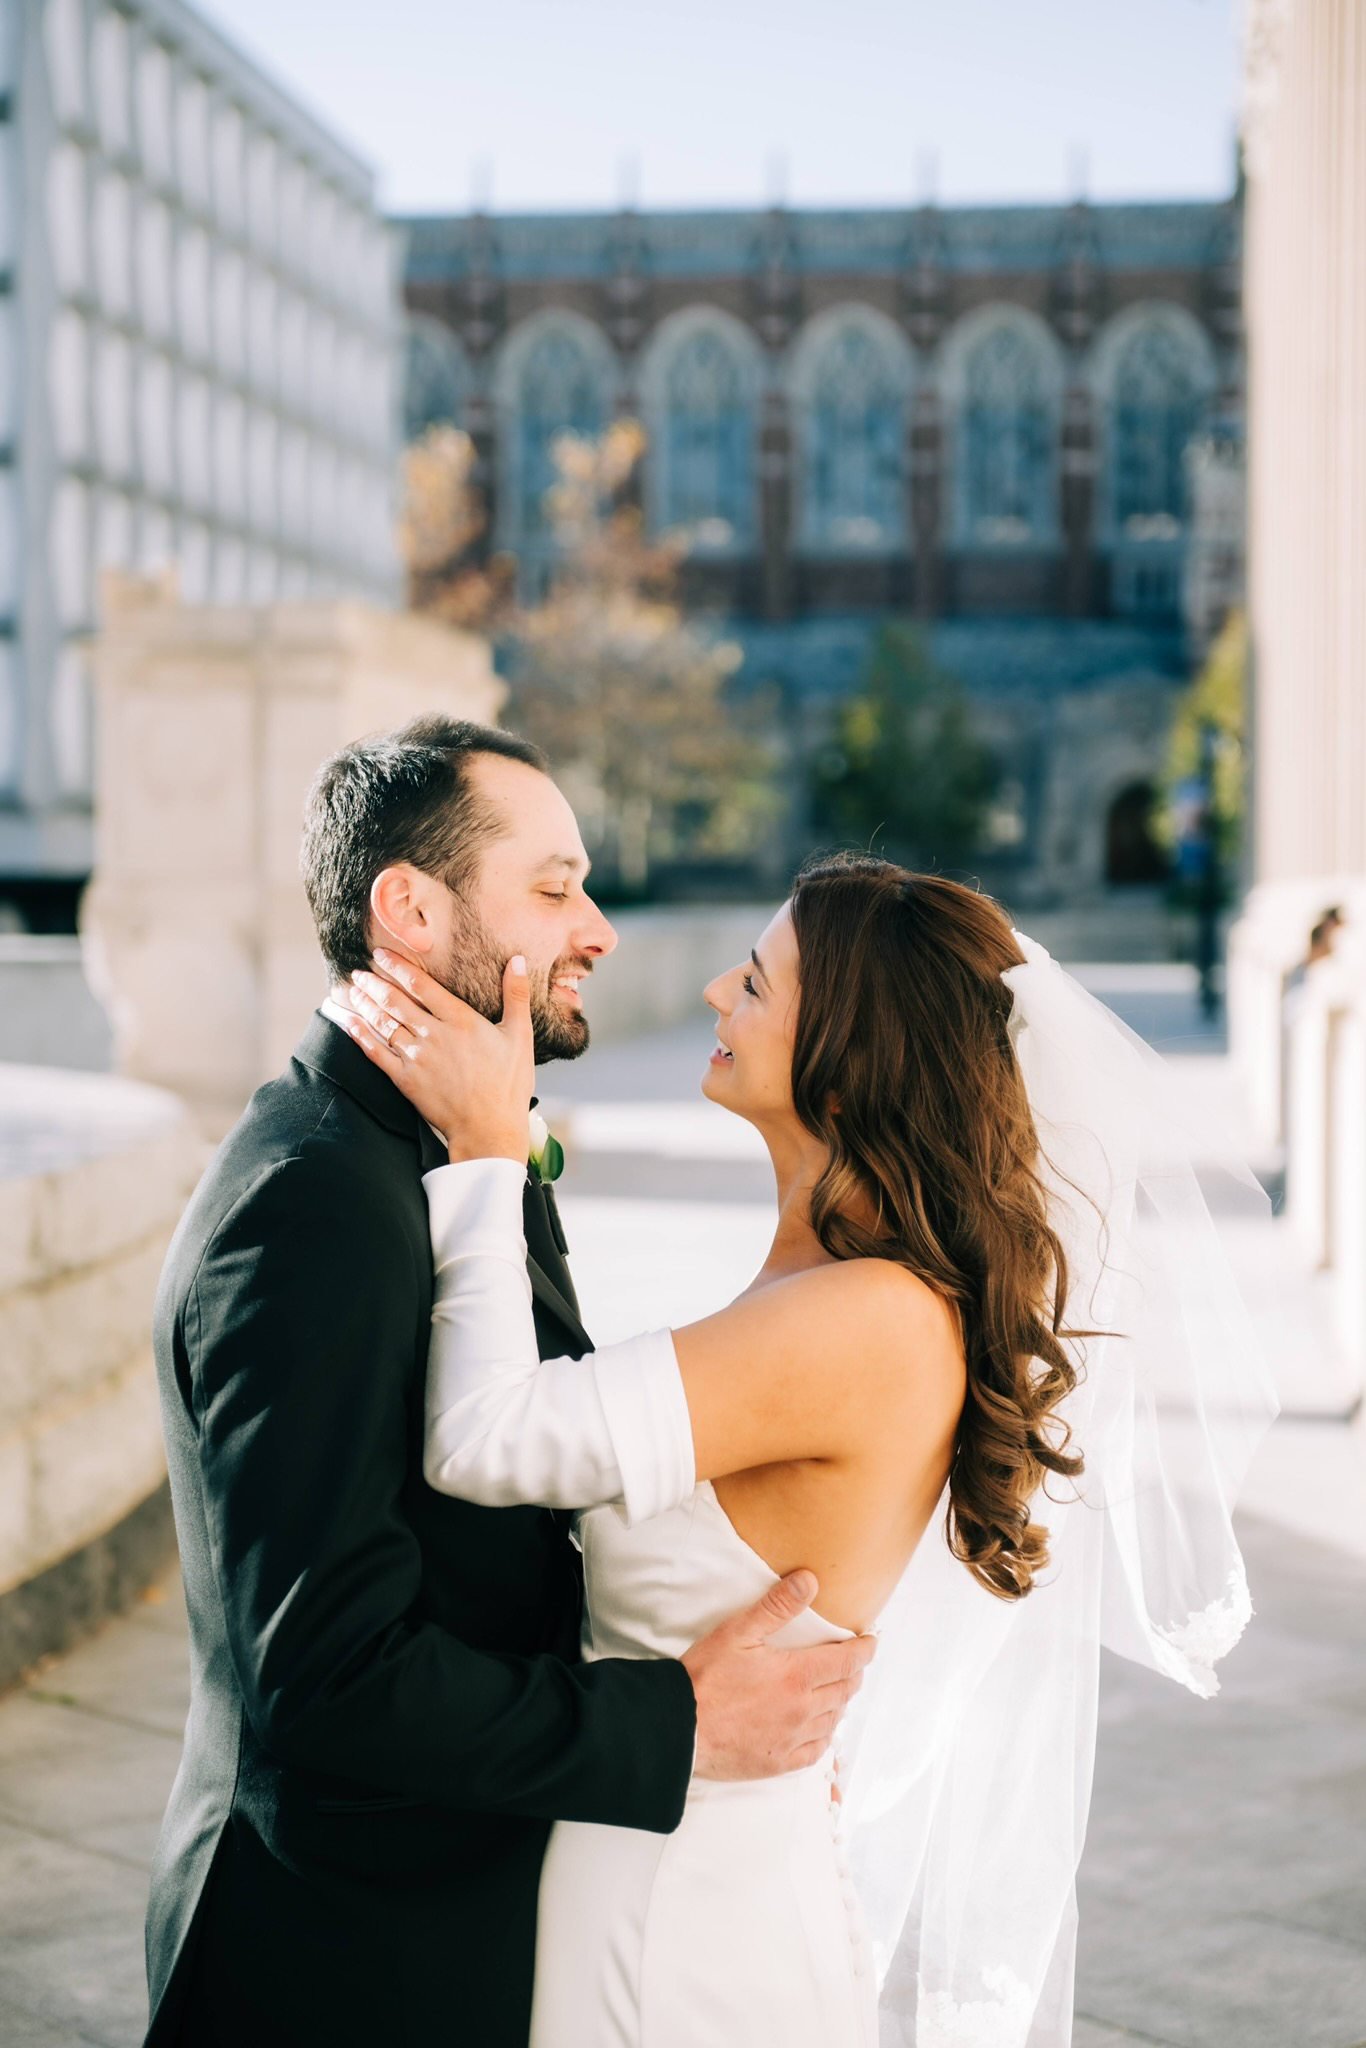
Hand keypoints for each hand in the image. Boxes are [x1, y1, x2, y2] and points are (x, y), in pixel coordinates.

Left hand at [337, 950, 533, 1163]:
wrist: (489, 1129)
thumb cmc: (508, 1085)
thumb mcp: (520, 1036)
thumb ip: (517, 995)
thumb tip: (518, 961)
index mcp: (460, 1020)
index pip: (421, 985)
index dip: (397, 967)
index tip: (381, 954)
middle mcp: (433, 1035)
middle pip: (395, 1001)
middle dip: (373, 983)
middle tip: (358, 972)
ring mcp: (417, 1058)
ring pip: (383, 1023)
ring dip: (364, 1004)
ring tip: (352, 991)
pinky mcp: (406, 1080)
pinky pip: (376, 1053)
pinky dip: (361, 1036)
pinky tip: (349, 1023)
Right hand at [682, 1572, 875, 1780]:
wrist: (678, 1727)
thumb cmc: (705, 1677)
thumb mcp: (739, 1631)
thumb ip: (777, 1606)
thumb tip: (810, 1581)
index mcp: (797, 1675)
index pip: (846, 1661)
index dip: (864, 1650)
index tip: (871, 1642)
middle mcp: (803, 1709)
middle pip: (844, 1690)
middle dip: (853, 1673)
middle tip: (854, 1662)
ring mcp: (792, 1739)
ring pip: (833, 1719)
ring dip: (841, 1701)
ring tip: (839, 1689)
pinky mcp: (778, 1763)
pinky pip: (816, 1750)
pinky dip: (825, 1735)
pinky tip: (820, 1727)